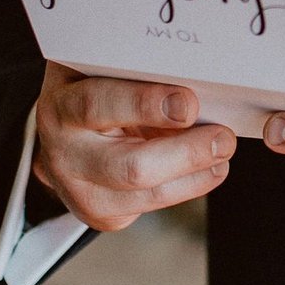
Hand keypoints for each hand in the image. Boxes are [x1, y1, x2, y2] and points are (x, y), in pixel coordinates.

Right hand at [32, 61, 236, 232]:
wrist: (65, 136)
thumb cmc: (94, 91)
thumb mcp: (104, 71)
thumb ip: (140, 73)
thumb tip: (199, 80)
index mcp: (61, 105)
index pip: (98, 105)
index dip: (145, 105)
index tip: (188, 103)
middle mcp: (63, 151)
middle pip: (129, 166)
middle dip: (185, 153)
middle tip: (223, 138)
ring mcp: (77, 190)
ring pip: (146, 192)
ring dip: (195, 172)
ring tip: (223, 150)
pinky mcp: (98, 213)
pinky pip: (152, 204)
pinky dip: (188, 184)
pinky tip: (209, 168)